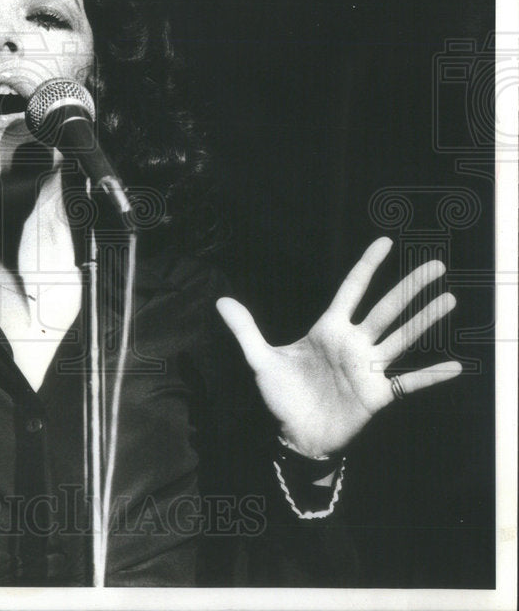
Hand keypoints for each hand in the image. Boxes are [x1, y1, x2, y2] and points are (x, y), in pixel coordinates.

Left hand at [216, 237, 461, 456]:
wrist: (295, 436)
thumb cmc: (282, 396)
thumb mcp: (260, 360)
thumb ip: (245, 330)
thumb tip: (220, 300)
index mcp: (328, 329)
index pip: (352, 290)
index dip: (367, 266)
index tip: (386, 241)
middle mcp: (353, 343)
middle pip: (387, 308)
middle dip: (410, 286)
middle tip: (437, 263)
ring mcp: (368, 367)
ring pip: (403, 337)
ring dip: (426, 319)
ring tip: (450, 298)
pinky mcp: (377, 395)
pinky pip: (409, 383)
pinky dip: (431, 376)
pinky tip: (455, 366)